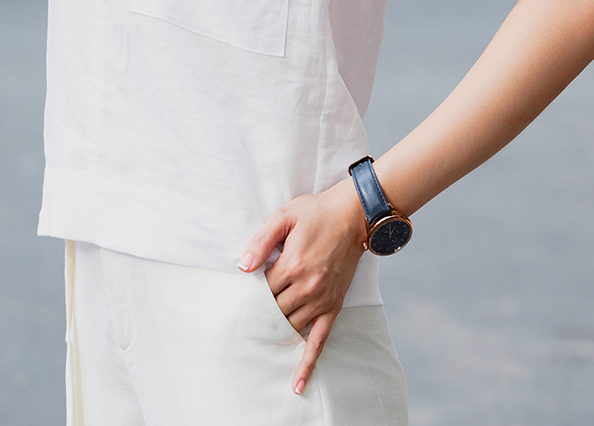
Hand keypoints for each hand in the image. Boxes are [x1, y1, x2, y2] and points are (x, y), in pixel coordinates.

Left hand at [238, 179, 366, 394]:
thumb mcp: (284, 216)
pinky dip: (308, 361)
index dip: (250, 292)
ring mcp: (322, 300)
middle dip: (260, 314)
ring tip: (257, 343)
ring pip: (291, 326)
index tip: (239, 294)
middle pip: (274, 311)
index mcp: (292, 264)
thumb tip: (243, 266)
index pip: (262, 290)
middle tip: (243, 319)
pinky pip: (320, 340)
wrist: (354, 216)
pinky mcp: (334, 306)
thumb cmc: (316, 213)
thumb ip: (262, 241)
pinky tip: (297, 381)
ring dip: (275, 332)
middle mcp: (307, 287)